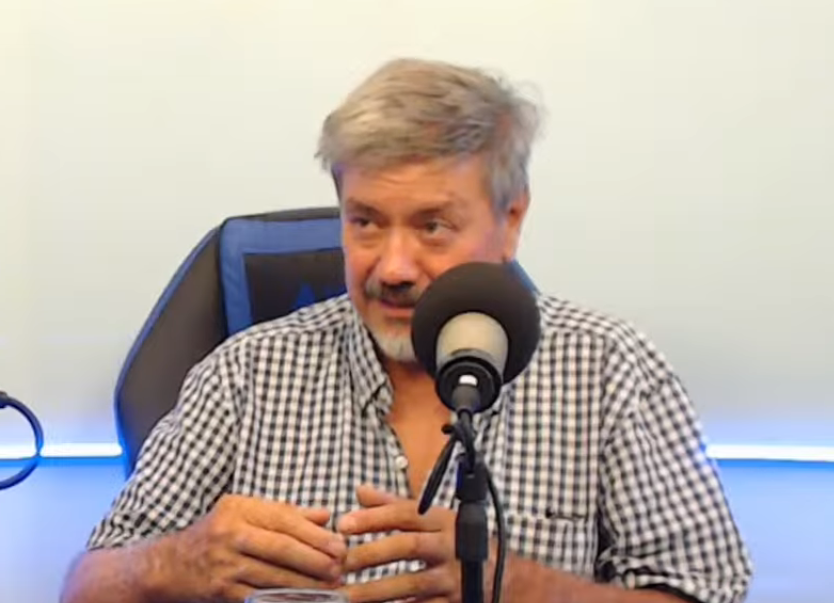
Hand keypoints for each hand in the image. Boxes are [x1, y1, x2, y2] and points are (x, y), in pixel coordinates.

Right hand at [167, 494, 345, 602]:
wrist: (171, 564)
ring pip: (274, 577)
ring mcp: (224, 566)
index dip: (315, 534)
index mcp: (239, 509)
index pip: (285, 520)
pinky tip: (304, 600)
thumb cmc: (218, 533)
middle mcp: (230, 535)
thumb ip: (288, 513)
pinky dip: (285, 600)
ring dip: (306, 584)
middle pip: (281, 548)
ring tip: (330, 586)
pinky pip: (260, 598)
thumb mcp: (247, 512)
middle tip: (340, 567)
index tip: (340, 544)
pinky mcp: (222, 592)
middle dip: (315, 560)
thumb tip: (327, 515)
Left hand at [336, 484, 464, 602]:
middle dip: (371, 554)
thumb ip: (394, 506)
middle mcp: (449, 546)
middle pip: (408, 546)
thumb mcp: (432, 519)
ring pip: (412, 583)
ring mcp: (453, 578)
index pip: (406, 513)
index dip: (374, 517)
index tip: (343, 524)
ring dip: (375, 591)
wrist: (504, 577)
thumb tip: (360, 492)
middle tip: (340, 562)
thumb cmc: (456, 542)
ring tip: (345, 594)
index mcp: (442, 520)